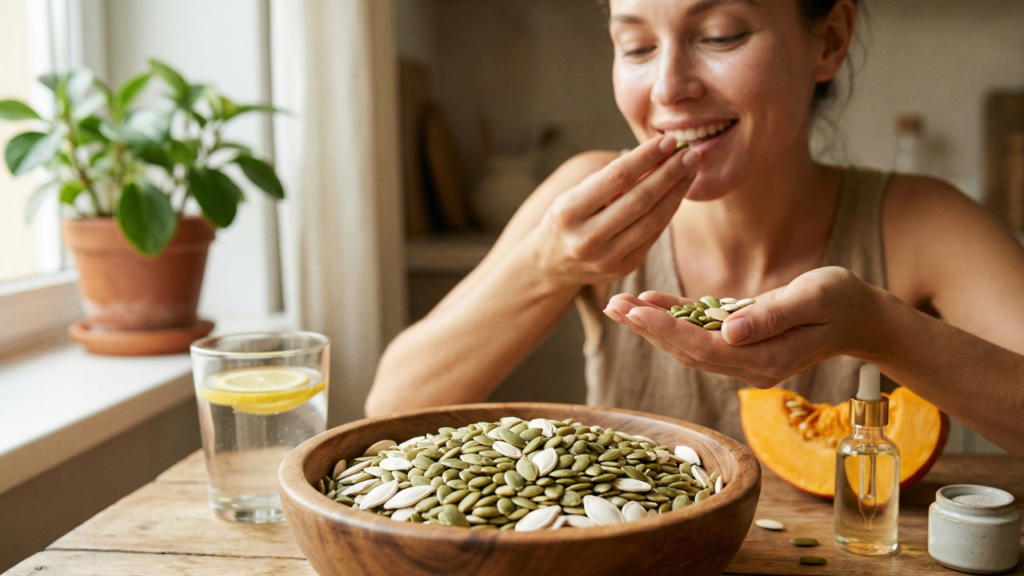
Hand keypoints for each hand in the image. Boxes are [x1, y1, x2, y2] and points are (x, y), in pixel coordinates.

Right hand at [531, 135, 699, 286]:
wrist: (551, 265)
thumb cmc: (567, 218)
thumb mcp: (574, 194)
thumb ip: (610, 179)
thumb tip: (657, 154)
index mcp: (569, 211)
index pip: (616, 177)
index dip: (646, 157)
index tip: (668, 141)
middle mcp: (586, 238)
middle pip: (640, 199)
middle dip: (670, 172)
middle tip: (691, 152)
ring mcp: (606, 258)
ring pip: (652, 220)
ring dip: (676, 192)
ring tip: (691, 170)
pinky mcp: (622, 269)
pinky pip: (652, 236)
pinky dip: (668, 211)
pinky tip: (678, 193)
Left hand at [602, 267, 885, 387]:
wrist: (861, 316)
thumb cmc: (841, 301)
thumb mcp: (813, 299)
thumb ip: (771, 316)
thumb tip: (730, 333)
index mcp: (763, 359)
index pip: (704, 348)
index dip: (667, 330)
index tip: (635, 310)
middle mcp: (747, 365)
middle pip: (686, 350)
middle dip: (646, 329)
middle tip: (611, 305)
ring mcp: (742, 356)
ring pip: (686, 343)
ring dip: (651, 325)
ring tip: (617, 304)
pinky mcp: (740, 341)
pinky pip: (699, 331)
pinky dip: (673, 317)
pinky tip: (646, 301)